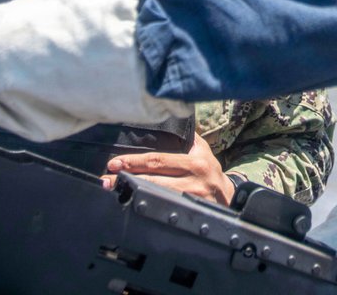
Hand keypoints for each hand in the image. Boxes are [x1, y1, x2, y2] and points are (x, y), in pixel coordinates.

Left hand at [102, 133, 235, 204]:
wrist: (228, 198)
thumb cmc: (210, 171)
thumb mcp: (202, 151)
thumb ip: (186, 138)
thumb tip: (169, 121)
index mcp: (194, 162)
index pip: (159, 160)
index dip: (135, 162)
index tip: (115, 163)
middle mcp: (192, 180)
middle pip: (154, 180)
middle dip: (128, 178)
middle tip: (107, 179)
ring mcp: (189, 199)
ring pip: (156, 195)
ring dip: (132, 192)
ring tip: (114, 189)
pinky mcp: (187, 214)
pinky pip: (162, 209)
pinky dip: (146, 205)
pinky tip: (132, 202)